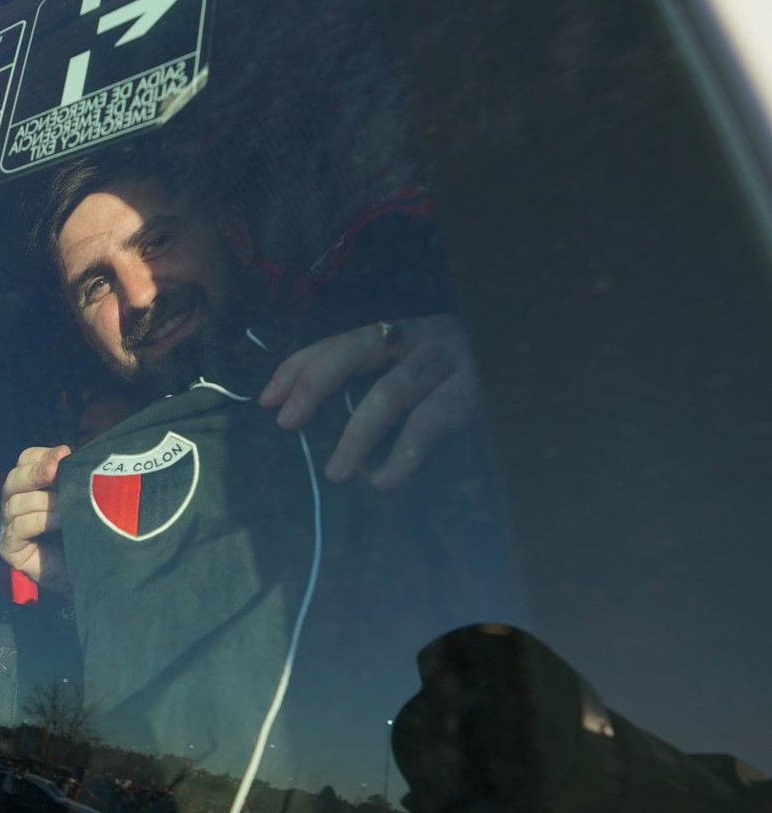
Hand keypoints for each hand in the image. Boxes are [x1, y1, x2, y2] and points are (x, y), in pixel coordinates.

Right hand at [0, 445, 71, 597]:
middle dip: (36, 472)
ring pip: (15, 502)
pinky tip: (58, 522)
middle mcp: (15, 503)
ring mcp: (9, 527)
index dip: (42, 456)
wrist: (91, 572)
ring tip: (66, 506)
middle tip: (56, 470)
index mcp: (30, 487)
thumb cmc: (85, 534)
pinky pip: (18, 527)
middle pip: (14, 478)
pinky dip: (39, 520)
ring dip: (43, 501)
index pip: (25, 461)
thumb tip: (67, 453)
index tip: (65, 454)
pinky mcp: (10, 548)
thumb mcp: (80, 500)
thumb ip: (71, 478)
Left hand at [258, 314, 479, 489]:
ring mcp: (454, 360)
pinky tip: (384, 482)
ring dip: (357, 434)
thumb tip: (314, 416)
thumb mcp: (426, 373)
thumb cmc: (477, 378)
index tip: (264, 400)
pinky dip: (403, 457)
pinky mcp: (479, 392)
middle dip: (314, 384)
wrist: (548, 357)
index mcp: (405, 330)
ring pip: (392, 392)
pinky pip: (431, 424)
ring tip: (337, 473)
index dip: (298, 366)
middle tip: (285, 423)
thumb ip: (383, 385)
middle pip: (356, 350)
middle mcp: (425, 336)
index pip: (340, 340)